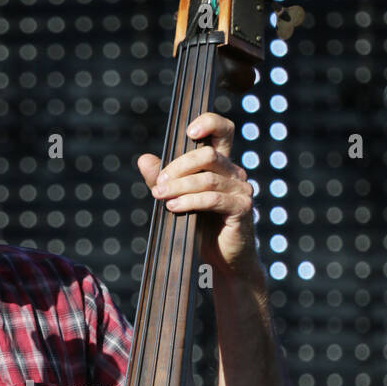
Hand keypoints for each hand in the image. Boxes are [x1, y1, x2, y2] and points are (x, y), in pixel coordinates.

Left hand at [137, 112, 259, 279]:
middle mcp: (235, 173)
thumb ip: (163, 179)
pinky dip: (190, 202)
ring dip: (179, 186)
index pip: (224, 130)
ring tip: (160, 196)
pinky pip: (213, 199)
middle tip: (158, 184)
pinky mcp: (242, 208)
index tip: (188, 132)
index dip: (209, 122)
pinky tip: (174, 208)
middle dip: (178, 167)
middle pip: (208, 155)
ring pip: (207, 178)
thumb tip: (144, 159)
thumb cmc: (201, 228)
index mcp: (222, 164)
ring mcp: (241, 190)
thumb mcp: (178, 198)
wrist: (221, 262)